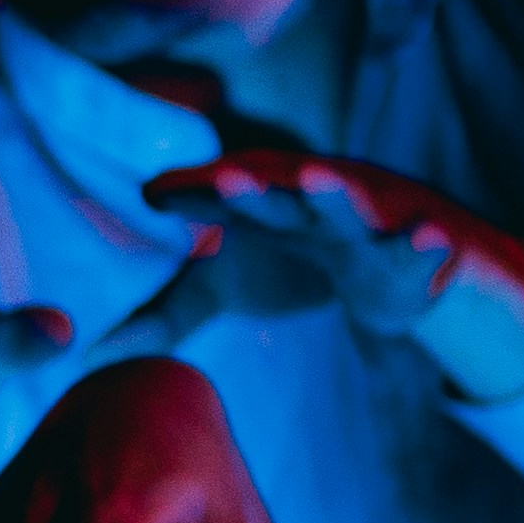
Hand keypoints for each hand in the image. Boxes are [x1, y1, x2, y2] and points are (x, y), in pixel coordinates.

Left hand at [142, 149, 523, 388]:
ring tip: (318, 177)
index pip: (217, 201)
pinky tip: (429, 237)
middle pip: (274, 196)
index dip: (191, 195)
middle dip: (252, 185)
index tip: (154, 195)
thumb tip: (94, 348)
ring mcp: (363, 225)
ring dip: (332, 193)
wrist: (398, 262)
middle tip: (224, 175)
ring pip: (345, 208)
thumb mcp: (230, 288)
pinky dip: (422, 242)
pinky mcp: (408, 251)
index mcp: (261, 210)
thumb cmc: (303, 260)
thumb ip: (167, 313)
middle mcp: (308, 207)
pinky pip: (416, 246)